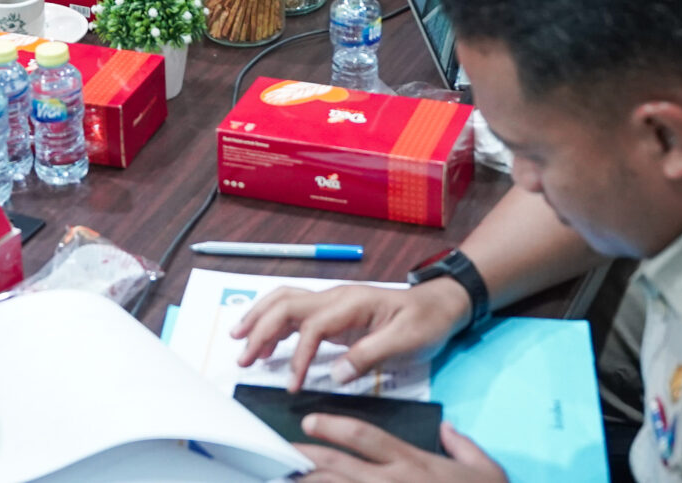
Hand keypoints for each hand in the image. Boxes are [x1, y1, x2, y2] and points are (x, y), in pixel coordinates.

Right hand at [231, 278, 471, 392]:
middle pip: (286, 305)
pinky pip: (296, 314)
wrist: (440, 304)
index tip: (292, 385)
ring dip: (260, 321)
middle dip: (260, 329)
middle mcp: (336, 297)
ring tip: (241, 345)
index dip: (298, 356)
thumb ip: (370, 355)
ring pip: (285, 303)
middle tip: (243, 358)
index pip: (312, 326)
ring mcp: (333, 304)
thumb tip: (335, 374)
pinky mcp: (334, 314)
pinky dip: (274, 325)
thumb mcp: (406, 340)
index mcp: (351, 303)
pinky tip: (266, 343)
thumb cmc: (426, 320)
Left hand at [294, 419, 505, 482]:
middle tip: (280, 453)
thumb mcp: (485, 468)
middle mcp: (394, 482)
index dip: (332, 426)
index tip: (309, 422)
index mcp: (413, 462)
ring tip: (287, 481)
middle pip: (338, 466)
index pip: (364, 435)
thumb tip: (447, 429)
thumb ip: (462, 445)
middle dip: (305, 458)